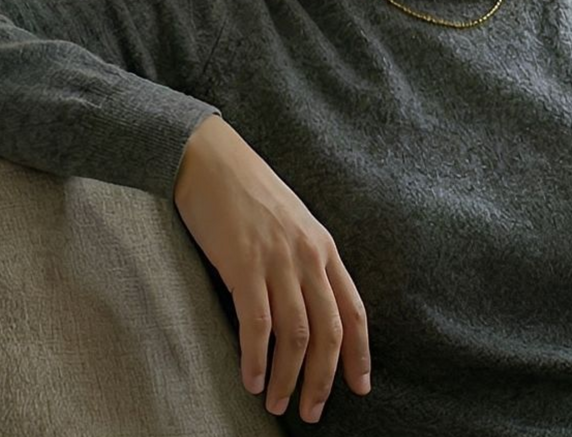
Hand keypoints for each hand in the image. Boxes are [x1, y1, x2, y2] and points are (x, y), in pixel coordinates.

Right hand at [173, 114, 371, 423]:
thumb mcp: (291, 224)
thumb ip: (303, 262)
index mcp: (324, 249)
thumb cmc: (247, 193)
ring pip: (296, 335)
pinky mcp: (243, 265)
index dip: (359, 353)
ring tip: (277, 404)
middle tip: (313, 412)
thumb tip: (307, 308)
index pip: (354, 311)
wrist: (210, 159)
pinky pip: (257, 324)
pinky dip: (256, 358)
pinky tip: (251, 380)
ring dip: (289, 377)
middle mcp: (309, 257)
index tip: (360, 386)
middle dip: (324, 379)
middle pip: (329, 332)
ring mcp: (278, 261)